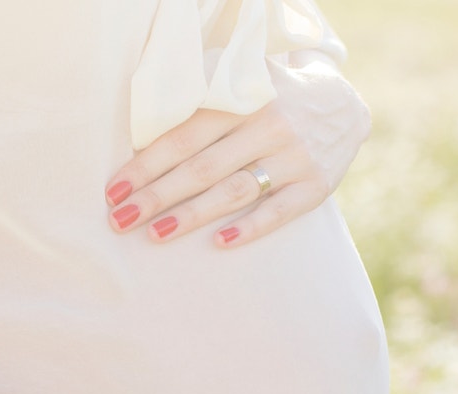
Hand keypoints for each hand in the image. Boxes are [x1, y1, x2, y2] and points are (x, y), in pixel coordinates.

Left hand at [104, 56, 370, 247]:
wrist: (344, 103)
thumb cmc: (270, 99)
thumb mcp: (242, 85)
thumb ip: (201, 101)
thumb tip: (140, 136)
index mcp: (242, 100)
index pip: (184, 136)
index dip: (146, 164)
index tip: (114, 190)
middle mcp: (268, 127)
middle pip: (202, 167)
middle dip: (156, 196)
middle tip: (119, 220)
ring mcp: (294, 157)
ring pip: (235, 191)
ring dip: (192, 215)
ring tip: (155, 235)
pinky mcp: (315, 185)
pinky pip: (280, 211)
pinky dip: (251, 228)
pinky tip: (220, 244)